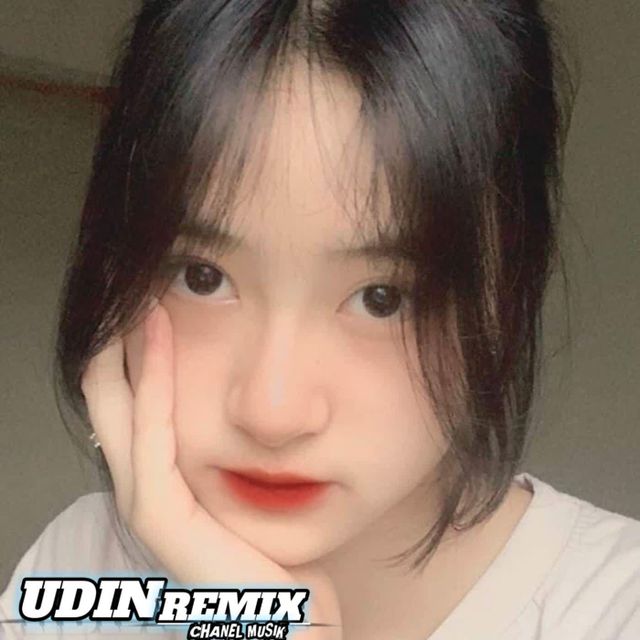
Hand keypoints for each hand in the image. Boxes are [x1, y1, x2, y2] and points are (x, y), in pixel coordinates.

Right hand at [80, 300, 341, 637]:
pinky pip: (150, 433)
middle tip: (136, 291)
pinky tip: (156, 336)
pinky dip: (151, 380)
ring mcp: (146, 500)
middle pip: (112, 401)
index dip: (138, 355)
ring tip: (139, 300)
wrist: (288, 621)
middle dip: (120, 345)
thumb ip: (242, 455)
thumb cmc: (278, 555)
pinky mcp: (159, 514)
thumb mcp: (254, 491)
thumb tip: (265, 416)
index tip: (157, 306)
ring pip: (118, 408)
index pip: (135, 404)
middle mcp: (144, 485)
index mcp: (165, 479)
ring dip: (127, 351)